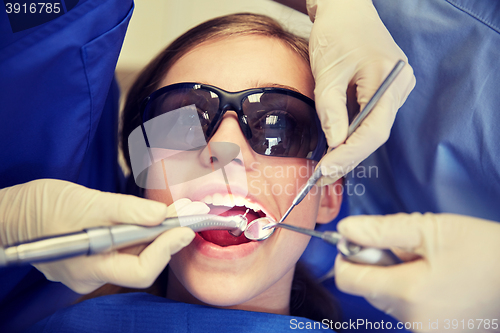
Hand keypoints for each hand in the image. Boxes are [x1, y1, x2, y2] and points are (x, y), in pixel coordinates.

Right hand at [0, 179, 208, 293]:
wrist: (11, 212)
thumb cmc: (42, 207)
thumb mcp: (87, 201)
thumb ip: (126, 211)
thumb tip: (161, 216)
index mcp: (90, 267)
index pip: (141, 270)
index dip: (166, 250)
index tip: (185, 228)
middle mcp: (92, 275)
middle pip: (140, 263)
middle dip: (165, 239)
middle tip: (185, 216)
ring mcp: (89, 267)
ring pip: (132, 254)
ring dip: (153, 234)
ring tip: (171, 213)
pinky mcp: (90, 256)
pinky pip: (121, 248)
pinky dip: (137, 233)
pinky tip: (146, 217)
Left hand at [307, 0, 415, 184]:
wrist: (346, 9)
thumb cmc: (336, 33)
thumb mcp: (327, 73)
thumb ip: (331, 110)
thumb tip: (335, 144)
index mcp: (390, 79)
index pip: (374, 130)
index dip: (350, 154)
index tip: (327, 170)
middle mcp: (399, 87)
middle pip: (376, 133)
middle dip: (349, 157)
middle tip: (324, 176)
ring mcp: (394, 89)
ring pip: (373, 129)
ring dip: (350, 149)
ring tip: (327, 168)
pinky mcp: (384, 90)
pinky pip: (370, 119)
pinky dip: (353, 135)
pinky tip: (337, 148)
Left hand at [335, 213, 499, 331]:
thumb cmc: (485, 251)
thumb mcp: (431, 229)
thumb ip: (381, 230)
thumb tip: (346, 229)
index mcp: (407, 294)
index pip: (348, 280)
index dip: (346, 257)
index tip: (358, 242)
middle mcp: (413, 321)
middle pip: (368, 289)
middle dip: (376, 264)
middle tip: (406, 248)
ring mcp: (426, 331)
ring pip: (387, 299)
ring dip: (395, 277)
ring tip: (427, 263)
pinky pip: (407, 310)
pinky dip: (411, 292)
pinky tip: (436, 279)